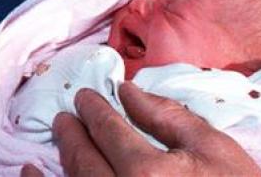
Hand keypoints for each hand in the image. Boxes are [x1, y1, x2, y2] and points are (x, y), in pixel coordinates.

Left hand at [52, 83, 260, 175]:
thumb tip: (127, 91)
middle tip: (63, 119)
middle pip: (82, 161)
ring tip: (45, 153)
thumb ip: (167, 117)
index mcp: (146, 173)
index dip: (92, 109)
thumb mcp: (215, 150)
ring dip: (54, 169)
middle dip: (71, 136)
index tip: (83, 98)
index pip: (106, 130)